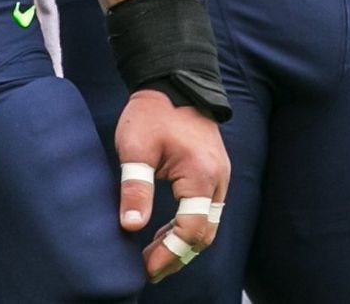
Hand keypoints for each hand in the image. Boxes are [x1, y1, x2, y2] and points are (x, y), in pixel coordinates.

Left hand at [112, 90, 229, 283]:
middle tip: (150, 270)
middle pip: (205, 233)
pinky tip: (164, 231)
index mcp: (200, 175)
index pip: (191, 230)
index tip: (146, 268)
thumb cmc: (152, 111)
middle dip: (178, 255)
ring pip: (207, 224)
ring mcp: (219, 176)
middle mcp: (217, 180)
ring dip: (183, 242)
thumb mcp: (136, 148)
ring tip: (153, 256)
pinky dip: (187, 226)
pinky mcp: (214, 172)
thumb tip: (130, 227)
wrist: (173, 79)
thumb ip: (135, 188)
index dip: (169, 253)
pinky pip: (206, 210)